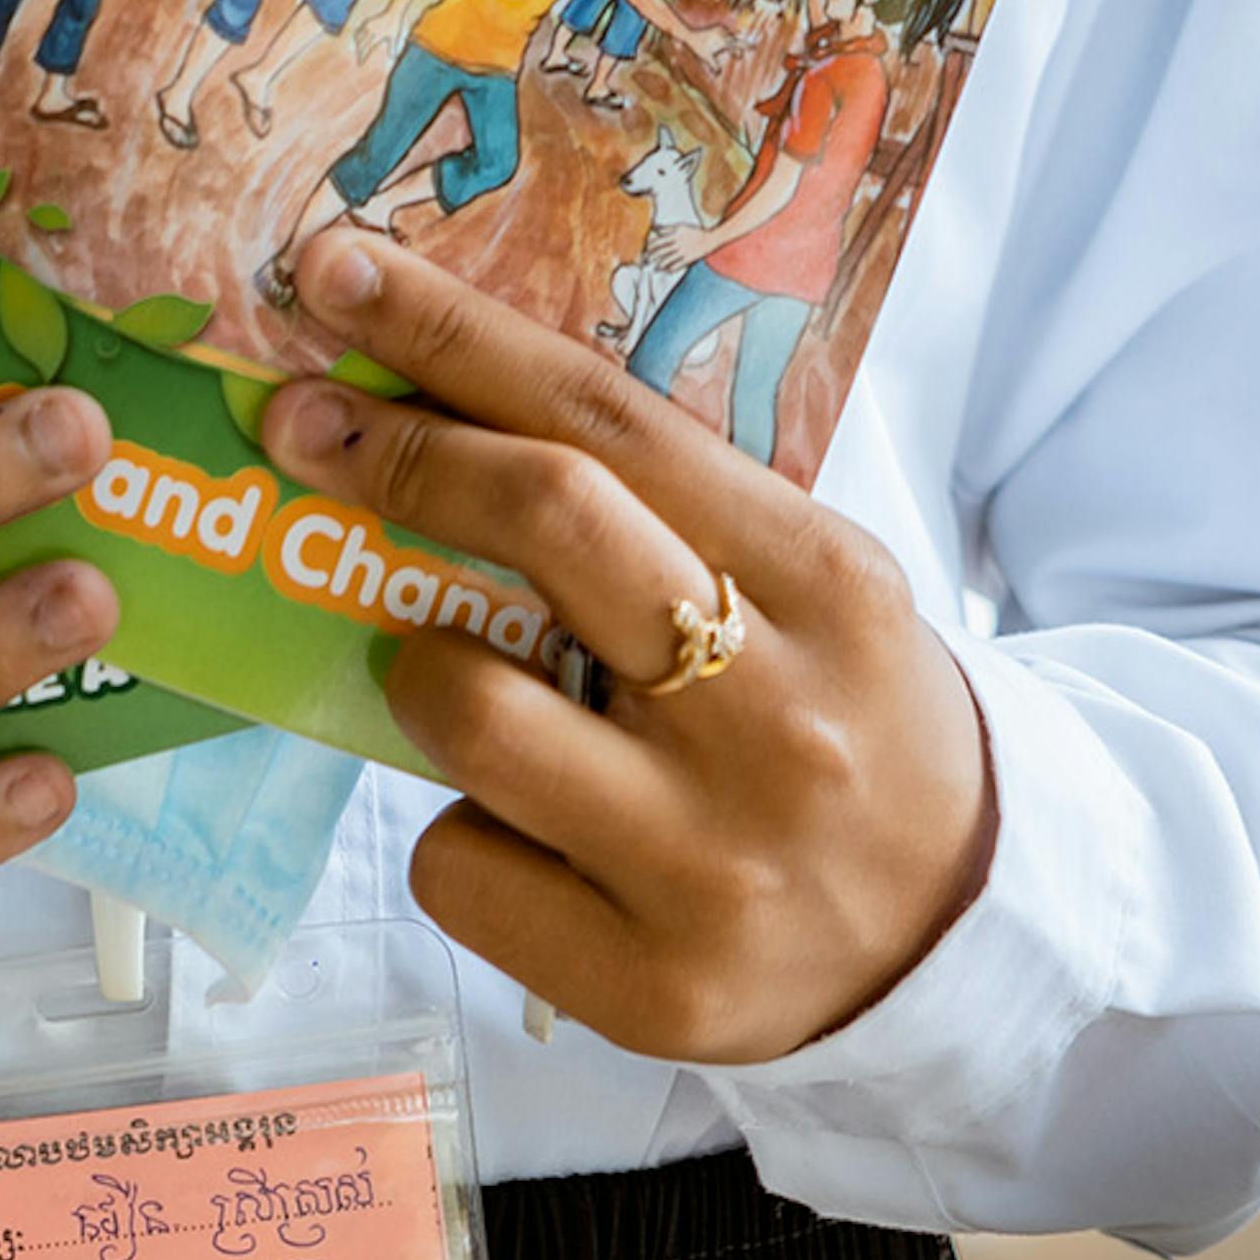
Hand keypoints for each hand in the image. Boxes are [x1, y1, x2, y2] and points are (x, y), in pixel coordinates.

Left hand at [259, 225, 994, 1066]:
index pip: (613, 420)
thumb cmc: (842, 723)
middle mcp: (777, 718)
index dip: (456, 336)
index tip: (338, 273)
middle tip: (302, 423)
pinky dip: (462, 836)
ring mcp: (711, 862)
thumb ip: (669, 518)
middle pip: (550, 523)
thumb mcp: (809, 593)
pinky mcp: (651, 986)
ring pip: (467, 712)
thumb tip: (443, 408)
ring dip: (416, 672)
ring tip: (453, 678)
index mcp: (825, 585)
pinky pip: (458, 867)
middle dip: (398, 454)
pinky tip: (530, 840)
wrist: (957, 940)